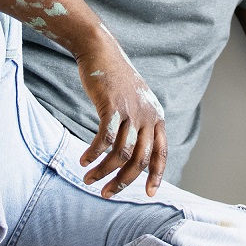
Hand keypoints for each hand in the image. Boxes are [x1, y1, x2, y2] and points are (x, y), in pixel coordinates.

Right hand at [76, 38, 167, 198]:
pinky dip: (93, 154)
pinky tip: (83, 161)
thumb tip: (134, 150)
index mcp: (156, 116)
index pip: (162, 153)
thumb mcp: (135, 100)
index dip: (157, 175)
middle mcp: (147, 116)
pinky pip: (104, 139)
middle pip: (140, 159)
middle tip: (108, 194)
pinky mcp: (112, 106)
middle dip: (124, 181)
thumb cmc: (115, 78)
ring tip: (89, 180)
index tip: (150, 194)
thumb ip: (139, 122)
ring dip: (103, 171)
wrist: (100, 50)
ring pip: (120, 153)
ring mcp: (130, 111)